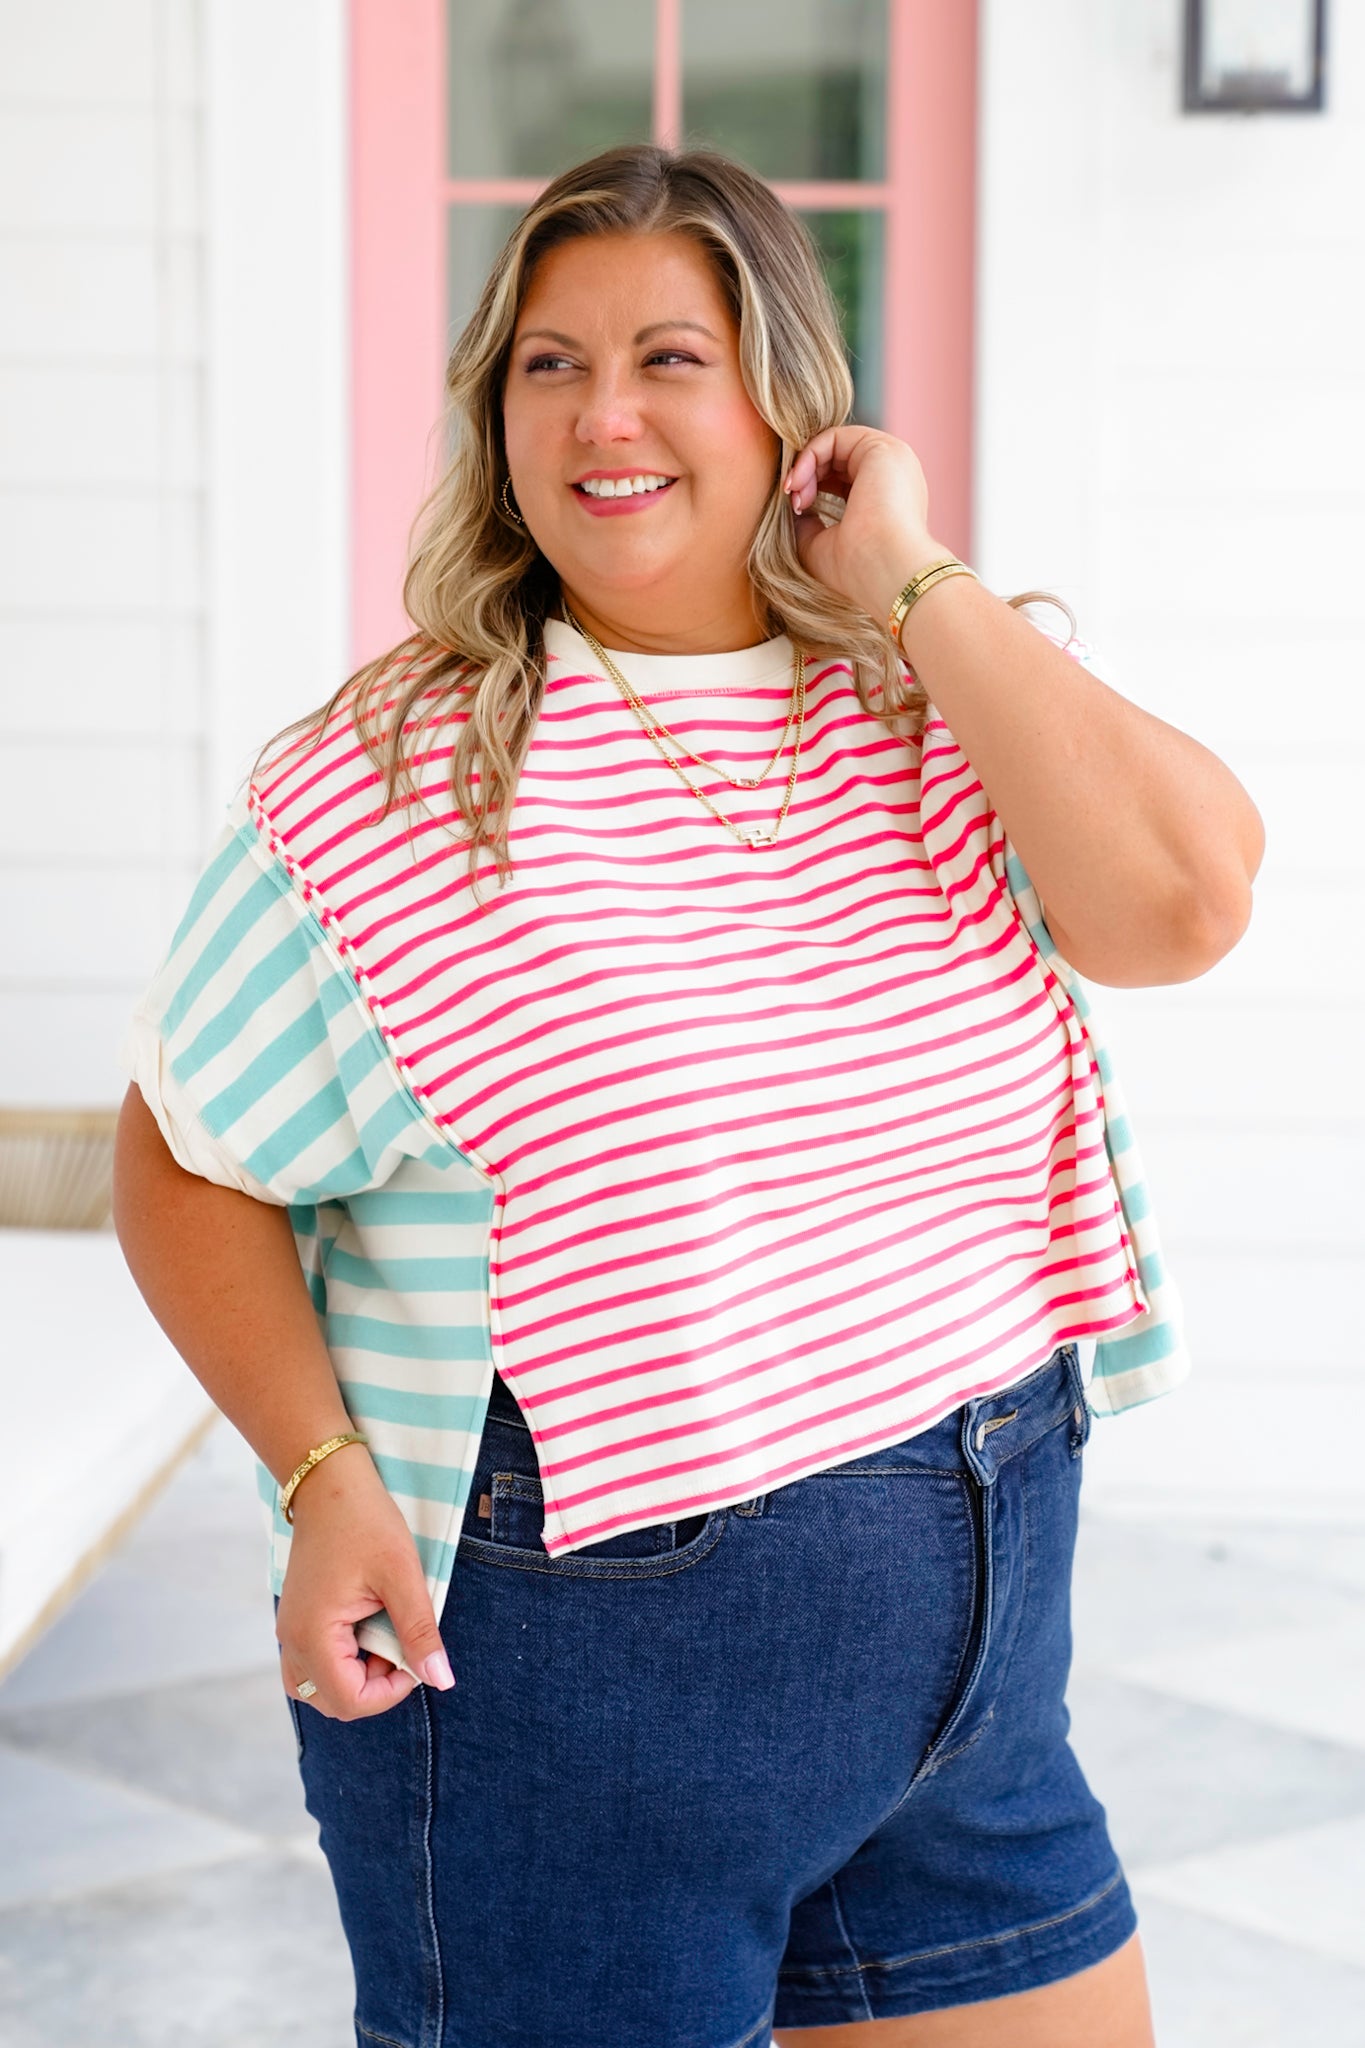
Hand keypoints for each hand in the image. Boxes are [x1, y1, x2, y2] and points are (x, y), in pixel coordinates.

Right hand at [276, 1454, 455, 1718]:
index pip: (349, 1700)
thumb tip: (440, 1680)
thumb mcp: (402, 1576)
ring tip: (382, 1641)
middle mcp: (291, 1638)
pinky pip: (311, 1662)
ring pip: (315, 1686)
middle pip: (329, 1701)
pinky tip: (366, 1630)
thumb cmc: (366, 1522)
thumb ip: (419, 1632)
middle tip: (400, 1648)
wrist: (329, 1482)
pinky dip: (340, 1661)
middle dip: (372, 1688)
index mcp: (314, 1633)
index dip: (389, 1692)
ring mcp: (289, 1629)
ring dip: (353, 1678)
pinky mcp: (296, 1617)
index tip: (416, 1658)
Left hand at [783, 425, 951, 627]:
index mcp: (885, 500)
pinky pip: (834, 436)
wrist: (885, 571)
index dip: (812, 488)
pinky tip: (799, 480)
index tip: (797, 510)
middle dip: (806, 475)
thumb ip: (807, 520)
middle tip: (793, 501)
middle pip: (837, 459)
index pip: (841, 480)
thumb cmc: (856, 568)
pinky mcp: (882, 448)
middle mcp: (892, 477)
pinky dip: (809, 454)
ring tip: (794, 493)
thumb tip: (792, 500)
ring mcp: (891, 459)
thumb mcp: (820, 545)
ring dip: (806, 465)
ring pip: (834, 445)